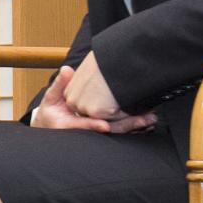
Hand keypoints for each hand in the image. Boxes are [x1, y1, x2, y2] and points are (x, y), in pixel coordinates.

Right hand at [30, 65, 156, 133]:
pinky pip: (119, 130)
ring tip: (150, 119)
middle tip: (145, 119)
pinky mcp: (103, 132)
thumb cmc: (51, 112)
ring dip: (134, 126)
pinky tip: (147, 122)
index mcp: (69, 126)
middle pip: (107, 130)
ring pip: (116, 132)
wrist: (52, 126)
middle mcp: (84, 133)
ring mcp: (95, 133)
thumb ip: (60, 84)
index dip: (93, 124)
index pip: (83, 125)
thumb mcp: (51, 98)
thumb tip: (67, 69)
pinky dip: (133, 126)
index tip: (105, 125)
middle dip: (126, 125)